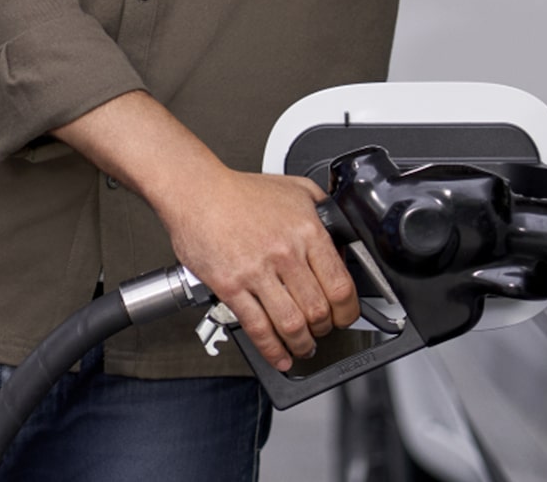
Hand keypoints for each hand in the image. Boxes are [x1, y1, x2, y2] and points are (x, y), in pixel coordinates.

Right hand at [162, 169, 359, 370]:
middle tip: (324, 331)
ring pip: (291, 323)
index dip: (348, 311)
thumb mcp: (299, 190)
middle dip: (325, 329)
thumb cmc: (243, 192)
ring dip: (302, 344)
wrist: (197, 192)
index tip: (346, 316)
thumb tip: (343, 241)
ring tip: (304, 347)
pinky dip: (271, 349)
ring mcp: (257, 272)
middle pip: (318, 309)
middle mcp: (285, 253)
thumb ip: (325, 213)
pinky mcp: (230, 286)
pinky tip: (279, 356)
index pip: (341, 285)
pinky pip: (257, 327)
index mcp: (307, 232)